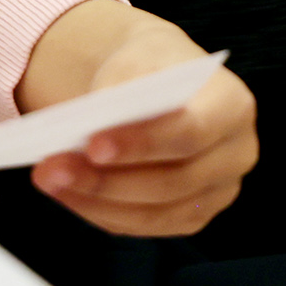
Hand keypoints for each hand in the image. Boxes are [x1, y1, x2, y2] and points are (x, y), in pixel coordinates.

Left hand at [16, 0, 257, 235]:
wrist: (160, 82)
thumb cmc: (149, 68)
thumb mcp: (136, 59)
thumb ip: (122, 90)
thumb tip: (92, 128)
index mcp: (232, 105)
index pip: (191, 131)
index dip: (142, 143)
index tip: (92, 144)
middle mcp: (236, 154)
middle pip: (173, 181)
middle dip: (106, 180)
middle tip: (51, 167)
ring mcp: (218, 191)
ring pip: (156, 212)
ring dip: (96, 200)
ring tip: (48, 179)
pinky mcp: (193, 215)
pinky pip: (145, 226)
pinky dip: (101, 212)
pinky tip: (68, 194)